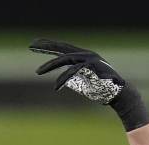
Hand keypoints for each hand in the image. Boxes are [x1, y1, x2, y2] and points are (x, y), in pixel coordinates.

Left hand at [29, 38, 148, 130]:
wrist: (117, 94)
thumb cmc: (100, 90)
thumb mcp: (81, 83)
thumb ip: (72, 78)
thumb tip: (62, 80)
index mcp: (82, 57)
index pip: (63, 49)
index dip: (49, 46)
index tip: (35, 46)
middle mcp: (86, 55)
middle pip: (62, 48)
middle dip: (46, 46)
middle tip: (31, 46)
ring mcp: (89, 59)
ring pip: (65, 58)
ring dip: (50, 65)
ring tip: (38, 72)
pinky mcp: (92, 67)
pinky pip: (73, 71)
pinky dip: (63, 79)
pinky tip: (56, 87)